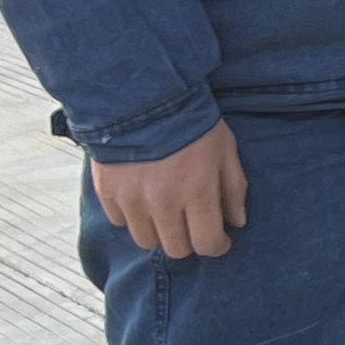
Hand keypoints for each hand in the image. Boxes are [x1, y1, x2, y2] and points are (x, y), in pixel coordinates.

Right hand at [94, 121, 248, 257]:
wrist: (142, 96)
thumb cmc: (191, 121)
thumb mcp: (225, 149)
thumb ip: (234, 187)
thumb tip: (237, 221)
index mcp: (197, 192)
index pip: (207, 243)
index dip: (218, 246)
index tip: (220, 238)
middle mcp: (163, 202)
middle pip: (176, 249)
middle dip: (189, 240)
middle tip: (192, 222)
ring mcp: (132, 200)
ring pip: (146, 240)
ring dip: (159, 231)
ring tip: (165, 212)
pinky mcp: (107, 192)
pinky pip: (120, 222)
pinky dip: (132, 216)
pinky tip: (141, 198)